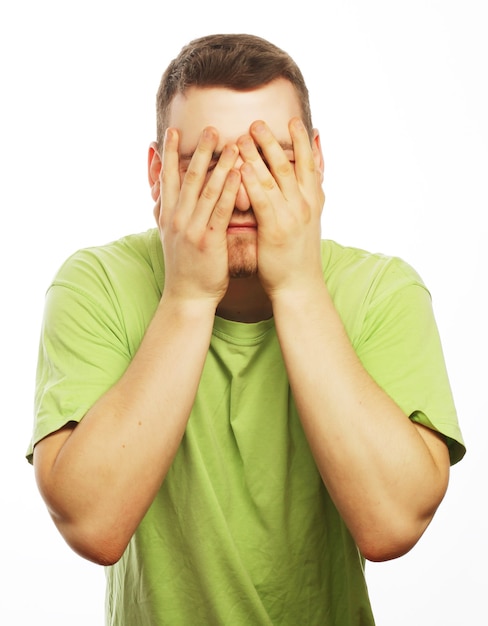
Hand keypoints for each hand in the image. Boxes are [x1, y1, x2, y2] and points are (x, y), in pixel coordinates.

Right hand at [154, 126, 240, 306]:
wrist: (187, 296)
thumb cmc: (184, 267)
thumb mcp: (167, 237)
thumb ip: (164, 211)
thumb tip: (159, 192)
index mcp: (168, 216)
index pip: (167, 179)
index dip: (169, 153)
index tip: (173, 131)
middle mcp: (177, 219)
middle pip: (188, 178)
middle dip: (199, 151)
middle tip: (210, 128)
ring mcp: (191, 229)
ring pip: (206, 189)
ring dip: (218, 164)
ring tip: (231, 143)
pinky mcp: (208, 240)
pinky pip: (220, 209)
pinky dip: (228, 189)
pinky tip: (238, 173)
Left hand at [237, 118, 324, 299]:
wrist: (299, 285)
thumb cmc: (298, 254)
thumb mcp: (311, 220)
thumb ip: (310, 194)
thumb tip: (313, 176)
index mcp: (314, 200)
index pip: (310, 163)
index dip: (302, 141)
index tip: (293, 120)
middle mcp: (306, 204)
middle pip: (289, 165)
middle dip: (273, 141)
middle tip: (258, 122)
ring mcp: (292, 215)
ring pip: (274, 178)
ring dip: (258, 155)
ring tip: (244, 136)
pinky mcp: (276, 228)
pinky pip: (262, 199)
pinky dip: (251, 182)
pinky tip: (240, 168)